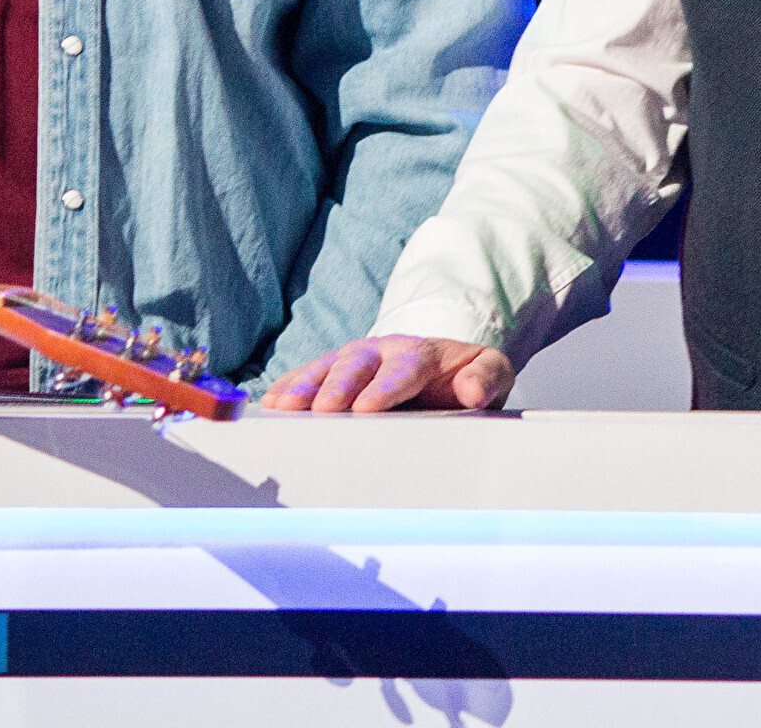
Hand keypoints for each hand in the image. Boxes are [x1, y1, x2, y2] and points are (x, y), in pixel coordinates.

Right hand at [258, 334, 515, 413]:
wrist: (442, 361)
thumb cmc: (463, 375)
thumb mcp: (490, 372)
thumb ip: (487, 378)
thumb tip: (473, 391)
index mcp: (421, 354)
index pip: (403, 369)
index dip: (385, 388)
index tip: (368, 408)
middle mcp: (382, 351)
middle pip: (358, 365)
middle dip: (339, 386)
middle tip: (324, 409)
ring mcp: (353, 359)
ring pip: (325, 368)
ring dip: (304, 386)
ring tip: (283, 406)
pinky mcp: (333, 371)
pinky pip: (306, 375)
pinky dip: (288, 387)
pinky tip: (270, 403)